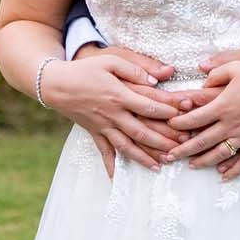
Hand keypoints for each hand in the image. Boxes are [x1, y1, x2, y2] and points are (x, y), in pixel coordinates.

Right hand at [42, 52, 185, 177]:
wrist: (55, 84)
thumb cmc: (85, 69)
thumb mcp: (110, 61)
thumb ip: (134, 69)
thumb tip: (157, 78)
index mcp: (119, 95)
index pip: (148, 106)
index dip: (168, 112)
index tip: (184, 117)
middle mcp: (112, 114)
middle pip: (141, 131)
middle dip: (162, 141)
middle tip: (180, 149)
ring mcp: (102, 126)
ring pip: (126, 145)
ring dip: (143, 157)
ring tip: (160, 166)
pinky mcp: (94, 132)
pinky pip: (104, 152)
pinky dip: (111, 165)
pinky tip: (118, 178)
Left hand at [166, 59, 239, 169]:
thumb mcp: (236, 67)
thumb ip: (216, 72)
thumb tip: (202, 79)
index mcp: (223, 106)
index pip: (194, 118)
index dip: (179, 123)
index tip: (170, 125)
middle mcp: (231, 124)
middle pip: (201, 141)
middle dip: (182, 149)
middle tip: (168, 156)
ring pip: (219, 154)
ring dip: (202, 161)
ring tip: (190, 165)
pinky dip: (233, 170)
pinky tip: (223, 176)